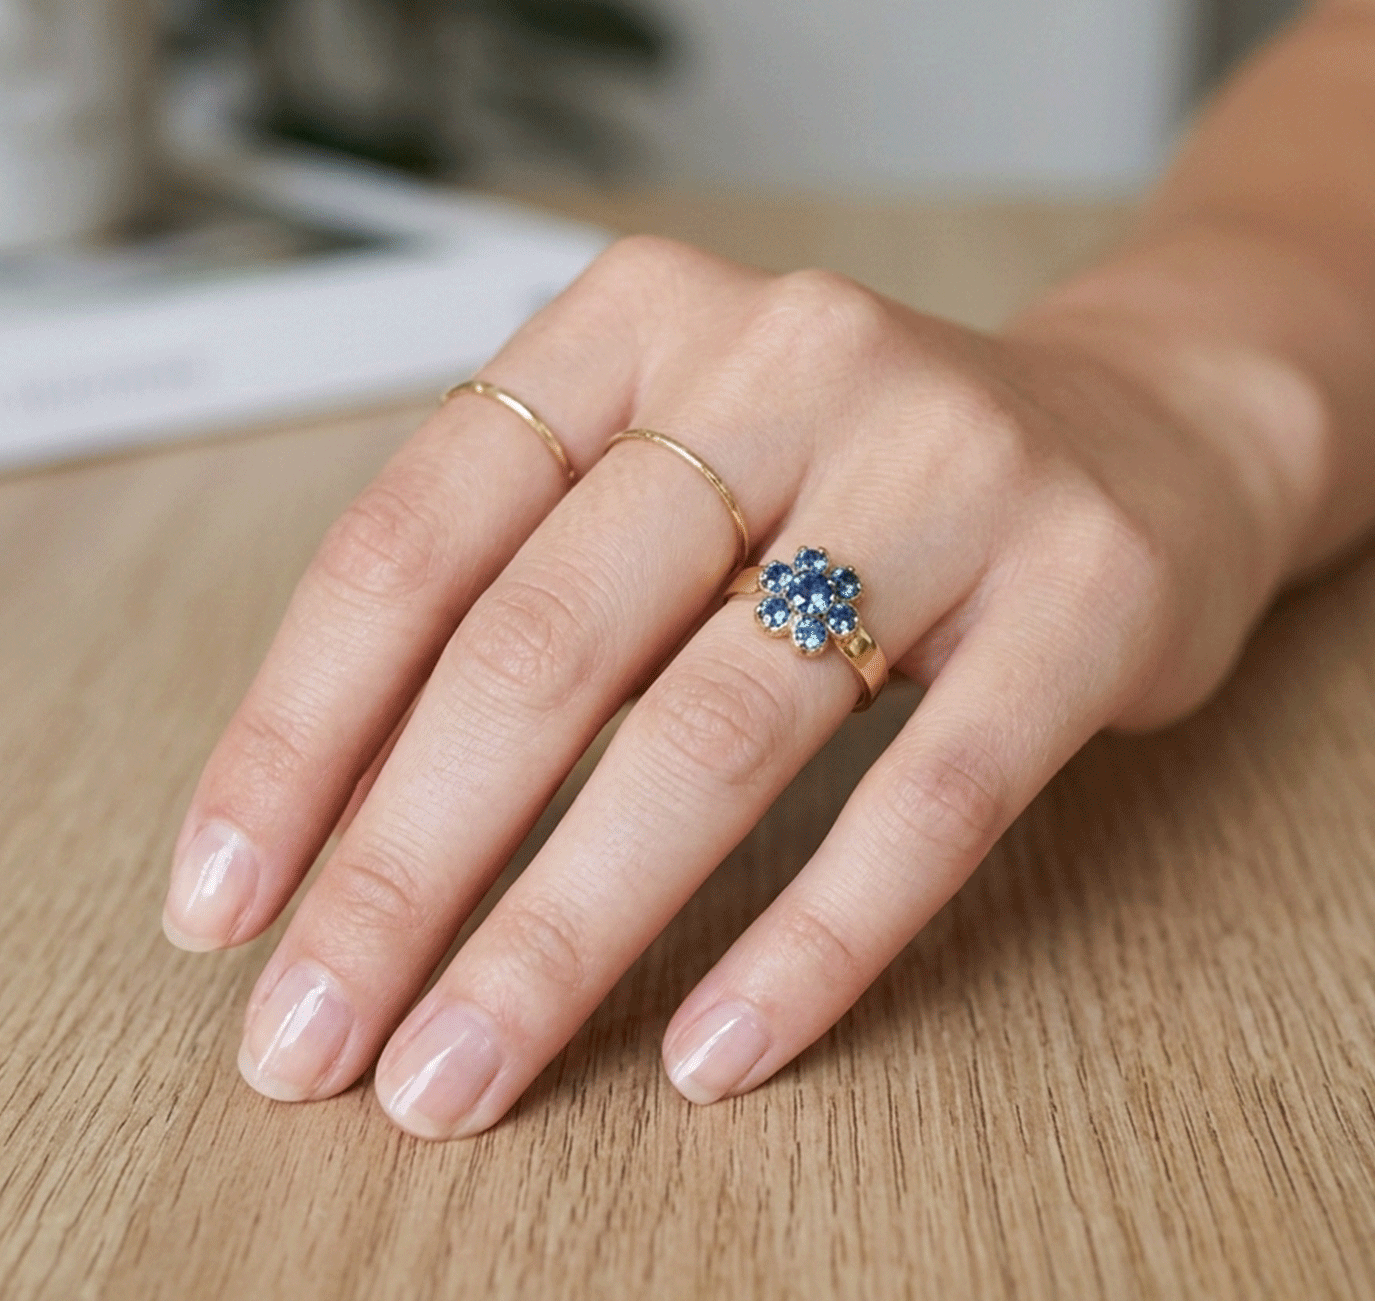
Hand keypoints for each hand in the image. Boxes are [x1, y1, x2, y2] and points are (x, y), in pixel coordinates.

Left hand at [162, 234, 1305, 1137]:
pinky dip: (809, 937)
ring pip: (719, 724)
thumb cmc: (863, 475)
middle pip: (547, 639)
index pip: (418, 533)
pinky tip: (716, 1046)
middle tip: (317, 1033)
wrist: (1138, 431)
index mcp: (644, 317)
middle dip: (406, 866)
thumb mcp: (680, 470)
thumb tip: (346, 819)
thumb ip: (532, 589)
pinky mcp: (1084, 588)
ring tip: (467, 1067)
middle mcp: (788, 358)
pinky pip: (928, 791)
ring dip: (567, 927)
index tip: (227, 905)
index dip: (300, 733)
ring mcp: (949, 465)